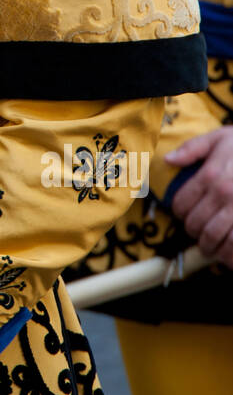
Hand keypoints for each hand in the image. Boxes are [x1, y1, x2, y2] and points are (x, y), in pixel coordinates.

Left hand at [165, 127, 232, 266]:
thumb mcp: (219, 138)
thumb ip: (192, 149)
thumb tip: (168, 160)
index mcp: (210, 174)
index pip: (181, 203)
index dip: (178, 212)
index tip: (184, 214)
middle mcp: (223, 194)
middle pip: (195, 224)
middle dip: (192, 231)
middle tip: (197, 231)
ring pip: (213, 239)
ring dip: (208, 247)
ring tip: (210, 247)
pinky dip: (228, 256)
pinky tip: (227, 256)